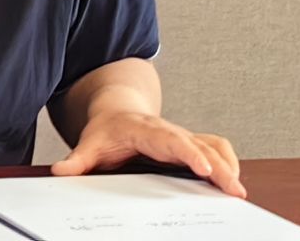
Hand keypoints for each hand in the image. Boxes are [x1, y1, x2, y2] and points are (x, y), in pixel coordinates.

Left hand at [52, 111, 244, 196]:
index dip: (188, 153)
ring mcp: (183, 135)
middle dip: (218, 166)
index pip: (171, 140)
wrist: (116, 110)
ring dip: (228, 165)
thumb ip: (77, 159)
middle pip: (199, 145)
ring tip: (239, 191)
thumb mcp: (90, 143)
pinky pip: (216, 147)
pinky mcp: (192, 142)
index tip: (204, 168)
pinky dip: (228, 161)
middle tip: (234, 190)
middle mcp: (169, 130)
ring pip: (212, 145)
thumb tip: (60, 172)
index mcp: (145, 130)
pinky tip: (234, 181)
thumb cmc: (107, 130)